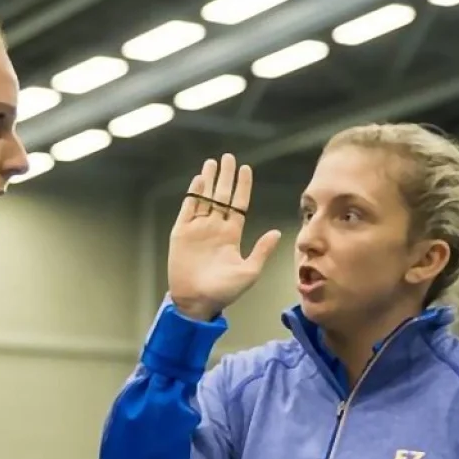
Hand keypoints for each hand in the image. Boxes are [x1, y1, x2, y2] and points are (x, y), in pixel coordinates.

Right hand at [168, 154, 281, 320]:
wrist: (197, 301)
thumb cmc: (224, 291)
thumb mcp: (249, 271)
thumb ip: (262, 251)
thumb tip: (277, 232)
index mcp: (232, 234)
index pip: (239, 204)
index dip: (242, 187)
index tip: (246, 169)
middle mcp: (215, 228)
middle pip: (221, 196)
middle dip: (225, 177)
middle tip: (228, 158)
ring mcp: (198, 229)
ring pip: (204, 198)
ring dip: (208, 181)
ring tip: (212, 163)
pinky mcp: (181, 233)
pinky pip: (188, 209)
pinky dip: (193, 194)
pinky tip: (198, 180)